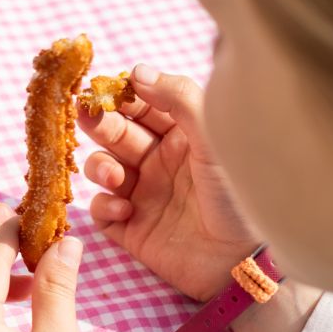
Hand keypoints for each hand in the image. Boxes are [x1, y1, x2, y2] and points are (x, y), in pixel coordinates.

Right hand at [83, 65, 258, 302]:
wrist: (243, 261)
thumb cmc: (238, 195)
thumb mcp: (214, 136)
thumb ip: (178, 98)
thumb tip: (136, 70)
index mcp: (182, 136)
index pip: (142, 105)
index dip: (121, 96)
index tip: (105, 89)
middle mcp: (160, 162)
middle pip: (116, 132)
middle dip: (101, 124)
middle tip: (89, 117)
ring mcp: (144, 195)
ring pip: (101, 168)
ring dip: (99, 166)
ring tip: (115, 176)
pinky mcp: (132, 229)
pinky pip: (101, 210)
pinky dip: (104, 205)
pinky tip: (125, 210)